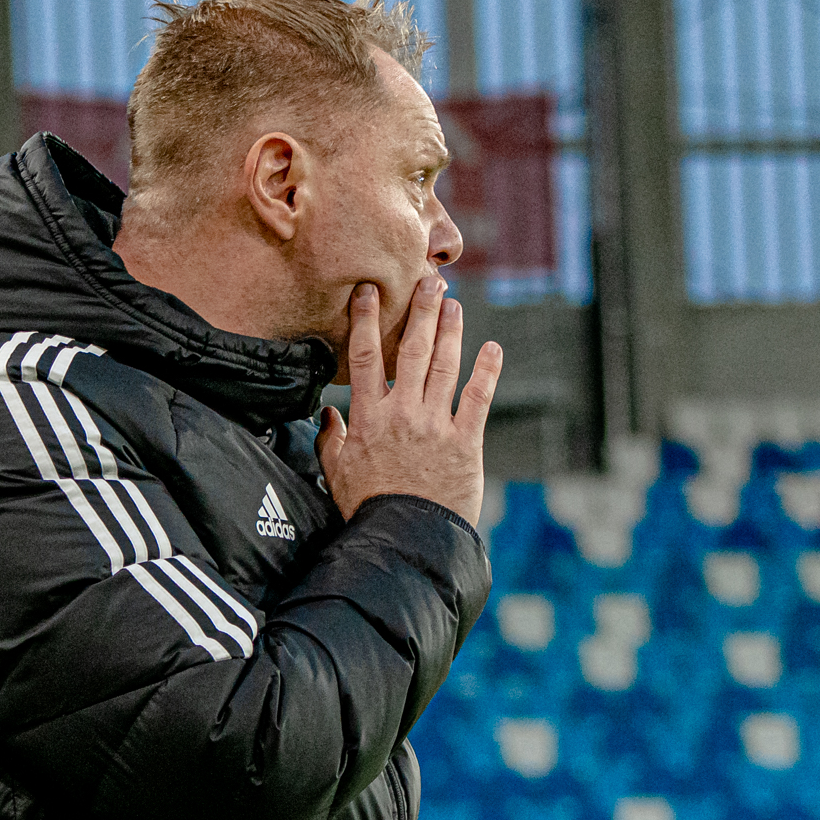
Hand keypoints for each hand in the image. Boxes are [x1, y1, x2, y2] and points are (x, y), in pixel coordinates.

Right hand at [315, 277, 501, 523]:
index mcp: (370, 417)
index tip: (369, 292)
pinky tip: (492, 349)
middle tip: (430, 282)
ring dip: (452, 331)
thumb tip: (326, 415)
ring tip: (456, 305)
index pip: (366, 357)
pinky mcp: (466, 443)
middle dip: (422, 312)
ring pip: (445, 366)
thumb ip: (330, 441)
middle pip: (413, 350)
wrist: (405, 538)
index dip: (367, 320)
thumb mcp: (337, 474)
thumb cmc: (368, 508)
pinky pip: (477, 399)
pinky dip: (487, 372)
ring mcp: (436, 425)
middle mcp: (403, 413)